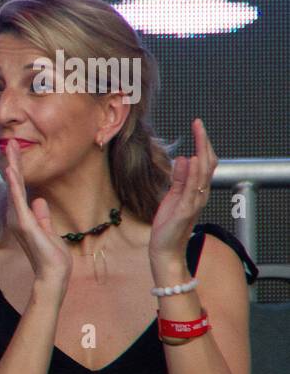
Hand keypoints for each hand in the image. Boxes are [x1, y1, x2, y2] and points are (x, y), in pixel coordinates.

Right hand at [3, 139, 71, 296]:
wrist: (53, 273)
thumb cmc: (51, 257)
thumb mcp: (49, 231)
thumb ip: (42, 216)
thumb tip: (39, 201)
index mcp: (24, 217)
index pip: (20, 188)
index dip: (18, 170)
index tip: (17, 153)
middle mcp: (17, 216)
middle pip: (14, 184)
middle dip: (13, 162)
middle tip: (10, 142)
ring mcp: (19, 219)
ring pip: (14, 187)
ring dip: (12, 167)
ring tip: (9, 149)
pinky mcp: (24, 223)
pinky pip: (17, 199)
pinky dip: (14, 184)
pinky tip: (12, 170)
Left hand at [149, 118, 215, 275]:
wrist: (165, 249)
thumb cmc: (169, 224)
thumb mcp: (172, 196)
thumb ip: (178, 178)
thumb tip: (183, 158)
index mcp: (196, 190)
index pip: (204, 163)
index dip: (202, 144)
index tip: (197, 126)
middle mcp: (199, 194)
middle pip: (208, 164)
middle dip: (204, 142)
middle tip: (199, 124)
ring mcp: (194, 202)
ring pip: (203, 174)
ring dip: (201, 153)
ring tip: (198, 135)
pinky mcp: (184, 210)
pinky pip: (191, 189)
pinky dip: (192, 174)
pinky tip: (191, 160)